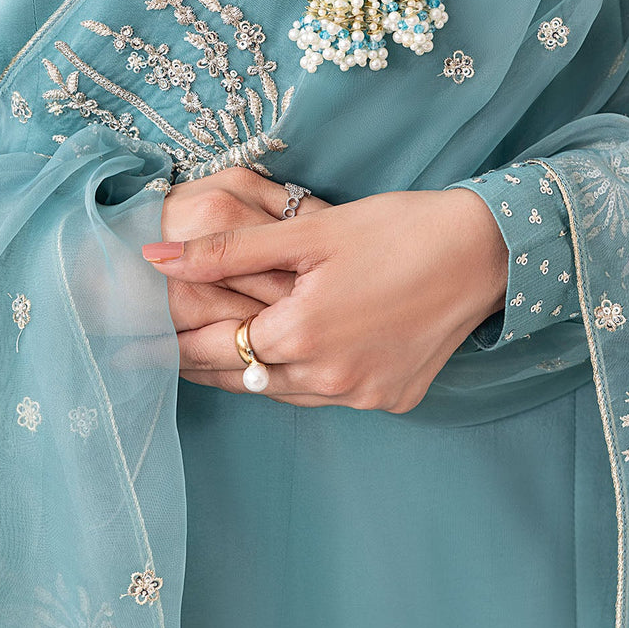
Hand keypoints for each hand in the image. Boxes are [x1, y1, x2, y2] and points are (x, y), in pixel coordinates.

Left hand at [143, 187, 507, 413]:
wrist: (483, 250)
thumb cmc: (395, 228)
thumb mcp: (307, 231)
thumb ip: (228, 250)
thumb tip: (153, 256)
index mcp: (301, 334)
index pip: (216, 347)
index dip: (177, 342)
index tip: (145, 340)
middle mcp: (330, 377)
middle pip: (245, 378)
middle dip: (207, 361)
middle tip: (169, 349)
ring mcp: (364, 394)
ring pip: (285, 392)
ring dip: (255, 372)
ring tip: (222, 350)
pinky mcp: (393, 399)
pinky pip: (330, 395)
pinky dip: (307, 378)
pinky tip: (297, 354)